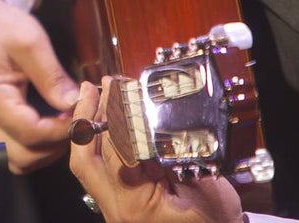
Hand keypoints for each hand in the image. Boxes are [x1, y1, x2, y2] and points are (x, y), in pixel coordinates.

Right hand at [0, 0, 80, 172]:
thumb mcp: (30, 41)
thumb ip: (52, 76)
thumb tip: (75, 105)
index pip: (31, 134)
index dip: (63, 130)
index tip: (83, 113)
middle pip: (21, 158)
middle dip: (54, 146)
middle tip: (76, 122)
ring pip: (16, 158)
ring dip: (44, 149)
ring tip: (64, 123)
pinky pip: (10, 145)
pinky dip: (33, 142)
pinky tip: (49, 121)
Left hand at [69, 78, 243, 222]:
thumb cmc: (214, 218)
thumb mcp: (198, 183)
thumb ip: (167, 156)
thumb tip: (142, 120)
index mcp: (134, 204)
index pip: (113, 153)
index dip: (113, 119)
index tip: (116, 90)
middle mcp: (115, 206)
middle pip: (84, 158)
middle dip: (84, 119)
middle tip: (91, 88)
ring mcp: (112, 205)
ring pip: (86, 162)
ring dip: (87, 127)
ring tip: (92, 96)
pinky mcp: (115, 200)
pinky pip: (97, 167)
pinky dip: (96, 141)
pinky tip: (101, 119)